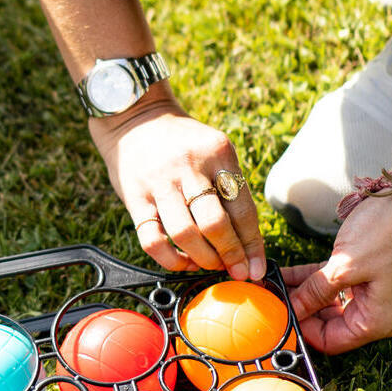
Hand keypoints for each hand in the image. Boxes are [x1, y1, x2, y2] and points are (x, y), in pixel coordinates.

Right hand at [90, 99, 264, 280]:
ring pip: (185, 234)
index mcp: (218, 153)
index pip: (243, 209)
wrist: (136, 120)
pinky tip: (182, 261)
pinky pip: (152, 239)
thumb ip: (230, 188)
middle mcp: (189, 166)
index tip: (256, 268)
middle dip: (230, 255)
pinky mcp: (135, 196)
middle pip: (215, 223)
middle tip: (236, 270)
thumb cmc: (184, 144)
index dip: (252, 245)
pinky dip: (170, 260)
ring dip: (203, 259)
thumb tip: (248, 243)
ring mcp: (160, 181)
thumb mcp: (213, 151)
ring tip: (210, 264)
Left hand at [281, 190, 391, 355]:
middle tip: (270, 300)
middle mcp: (375, 313)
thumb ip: (315, 292)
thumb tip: (292, 310)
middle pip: (327, 323)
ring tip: (271, 285)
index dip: (302, 331)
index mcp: (377, 321)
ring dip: (301, 293)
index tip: (277, 316)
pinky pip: (331, 283)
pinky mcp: (363, 274)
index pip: (331, 342)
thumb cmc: (388, 234)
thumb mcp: (344, 266)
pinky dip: (310, 279)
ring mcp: (370, 293)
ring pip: (326, 302)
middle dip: (299, 311)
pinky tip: (284, 274)